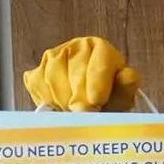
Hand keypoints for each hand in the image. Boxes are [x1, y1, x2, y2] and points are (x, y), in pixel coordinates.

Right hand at [23, 36, 139, 111]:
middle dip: (81, 99)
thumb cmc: (108, 100)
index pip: (97, 65)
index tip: (97, 104)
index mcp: (100, 49)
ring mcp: (53, 57)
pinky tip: (60, 108)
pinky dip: (49, 103)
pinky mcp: (36, 72)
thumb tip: (127, 76)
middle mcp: (75, 47)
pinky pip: (39, 88)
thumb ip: (125, 88)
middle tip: (86, 115)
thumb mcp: (122, 96)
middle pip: (73, 74)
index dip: (96, 87)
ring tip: (75, 112)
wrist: (90, 105)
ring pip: (53, 81)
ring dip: (65, 103)